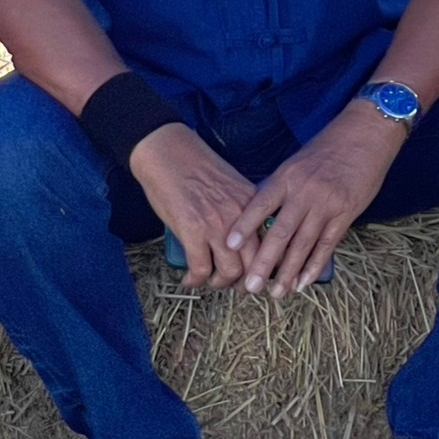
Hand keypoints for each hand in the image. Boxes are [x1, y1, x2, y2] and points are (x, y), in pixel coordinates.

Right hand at [131, 125, 256, 289]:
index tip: (257, 276)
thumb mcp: (232, 186)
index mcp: (252, 203)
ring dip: (219, 283)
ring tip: (210, 280)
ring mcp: (217, 224)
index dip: (265, 267)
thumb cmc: (195, 167)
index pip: (270, 244)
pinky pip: (199, 268)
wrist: (168, 152)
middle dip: (246, 283)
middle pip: (254, 264)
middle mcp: (240, 216)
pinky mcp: (193, 231)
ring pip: (229, 272)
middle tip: (235, 286)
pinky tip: (188, 279)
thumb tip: (242, 240)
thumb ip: (241, 210)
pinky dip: (194, 280)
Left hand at [227, 104, 402, 296]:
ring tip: (277, 292)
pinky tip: (303, 282)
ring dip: (288, 272)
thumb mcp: (297, 162)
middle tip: (250, 286)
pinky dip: (314, 265)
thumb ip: (280, 187)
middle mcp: (305, 191)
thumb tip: (260, 216)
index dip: (245, 225)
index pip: (261, 203)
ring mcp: (326, 204)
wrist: (366, 134)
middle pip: (281, 232)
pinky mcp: (346, 213)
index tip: (229, 245)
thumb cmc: (328, 147)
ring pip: (303, 244)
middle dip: (264, 262)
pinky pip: (327, 244)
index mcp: (288, 176)